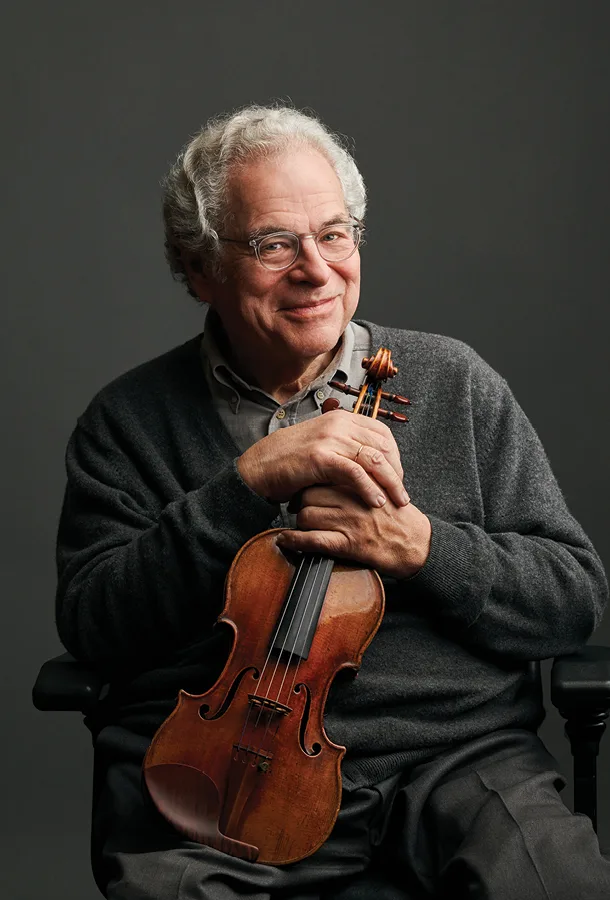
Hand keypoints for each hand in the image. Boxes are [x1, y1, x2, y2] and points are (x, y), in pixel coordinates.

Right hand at [237, 409, 408, 509]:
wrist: (259, 467)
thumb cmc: (289, 461)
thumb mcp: (322, 446)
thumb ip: (345, 447)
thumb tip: (371, 461)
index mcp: (341, 418)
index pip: (382, 432)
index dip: (395, 456)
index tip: (397, 476)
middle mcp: (338, 423)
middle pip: (383, 446)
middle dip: (396, 472)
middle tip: (401, 493)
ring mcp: (330, 438)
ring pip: (374, 459)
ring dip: (390, 483)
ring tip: (396, 501)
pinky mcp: (321, 456)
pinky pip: (355, 472)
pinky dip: (369, 489)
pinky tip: (376, 502)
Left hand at [277, 485, 431, 578]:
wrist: (417, 545)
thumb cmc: (398, 518)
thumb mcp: (382, 488)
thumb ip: (361, 477)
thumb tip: (337, 469)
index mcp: (362, 483)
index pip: (324, 474)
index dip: (310, 481)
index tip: (305, 485)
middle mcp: (354, 500)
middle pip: (310, 494)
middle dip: (300, 501)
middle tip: (297, 504)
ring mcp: (350, 522)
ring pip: (308, 515)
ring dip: (299, 521)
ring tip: (300, 523)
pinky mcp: (348, 545)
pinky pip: (313, 540)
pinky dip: (295, 541)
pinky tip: (285, 540)